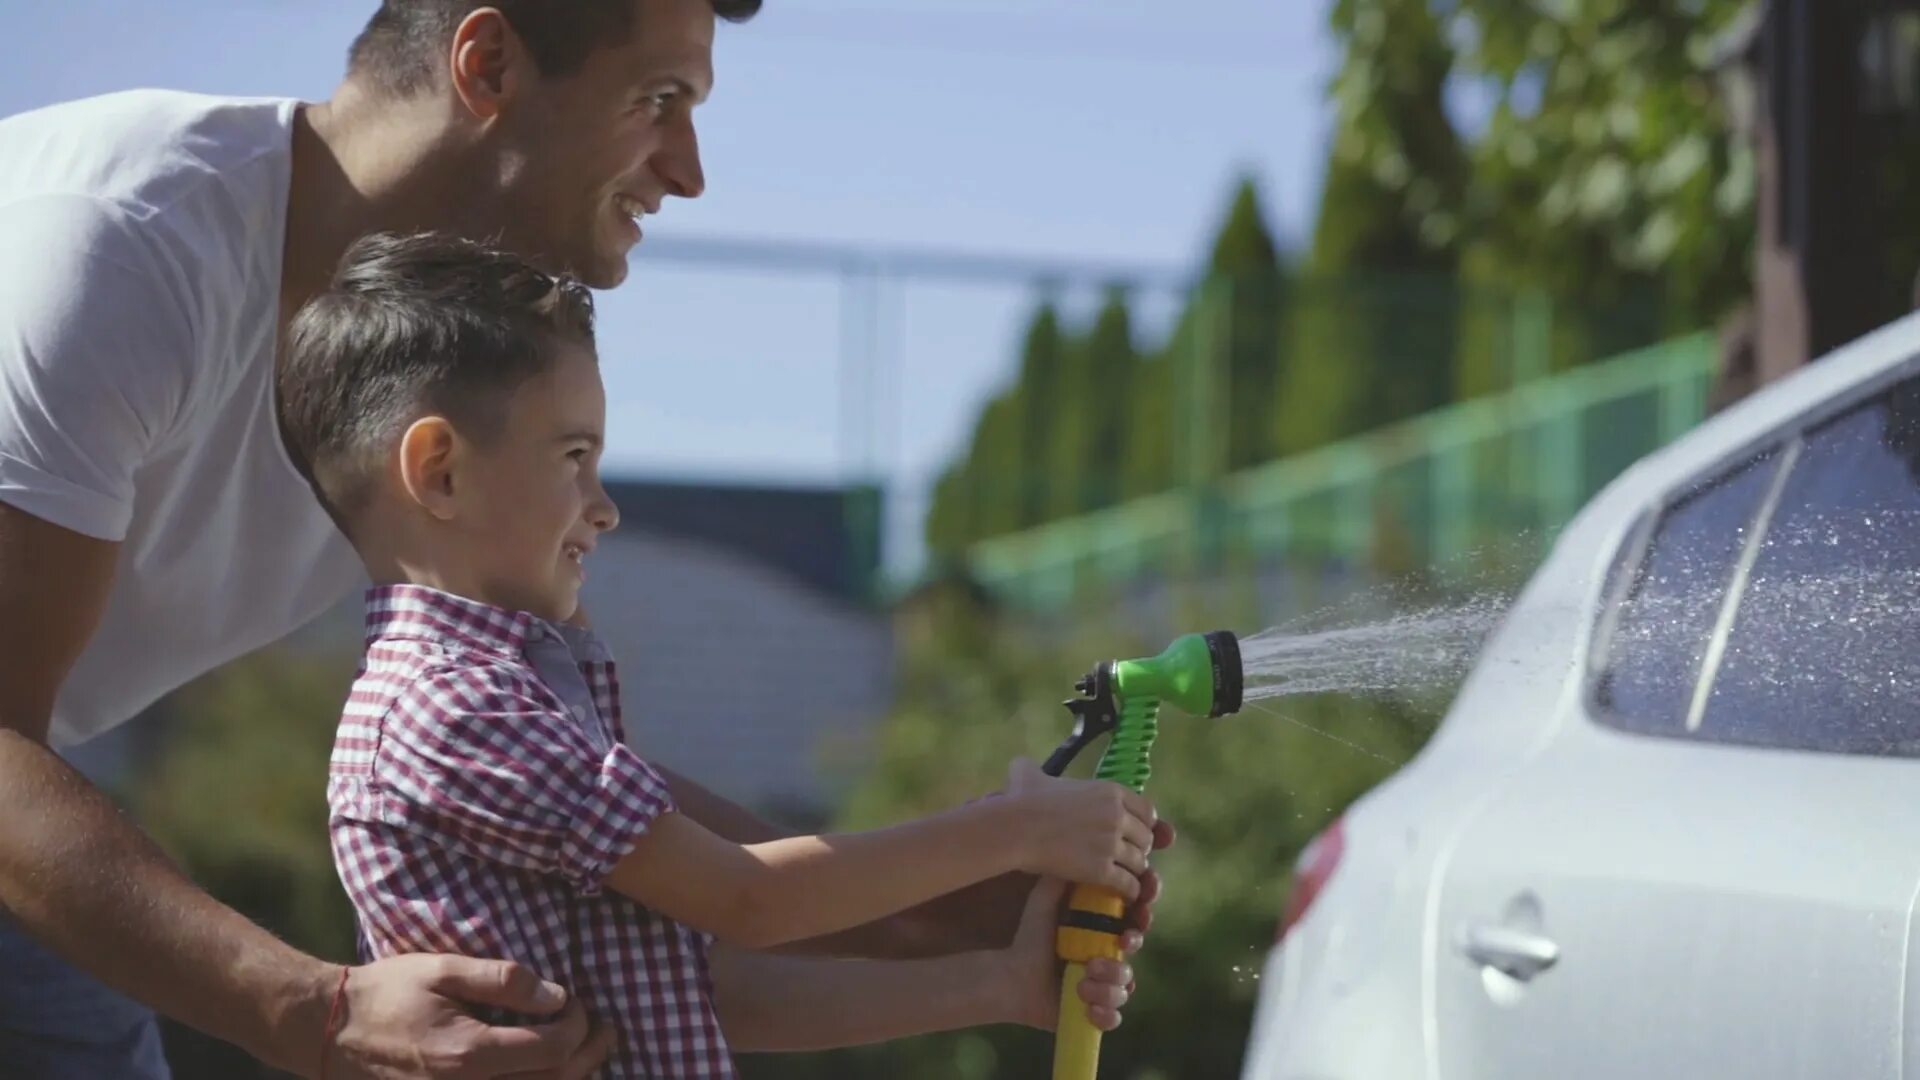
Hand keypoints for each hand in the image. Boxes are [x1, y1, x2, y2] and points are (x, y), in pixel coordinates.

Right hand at [324, 954, 613, 1078]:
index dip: (578, 1025)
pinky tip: (552, 1068)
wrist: (333, 1031)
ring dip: (572, 1076)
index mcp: (470, 1054)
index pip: (553, 1049)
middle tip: (608, 1030)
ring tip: (591, 1050)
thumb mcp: (444, 970)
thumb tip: (556, 995)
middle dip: (590, 1054)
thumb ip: (503, 980)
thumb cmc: (389, 993)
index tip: (579, 1001)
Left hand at [999, 877, 1142, 1031]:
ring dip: (1109, 986)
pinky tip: (1089, 1008)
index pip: (1135, 922)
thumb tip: (1079, 851)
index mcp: (1104, 932)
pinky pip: (1113, 1018)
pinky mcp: (1094, 1012)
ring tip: (1082, 983)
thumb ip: (1059, 880)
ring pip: (1125, 988)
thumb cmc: (1029, 938)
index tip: (1139, 911)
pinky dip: (1105, 1015)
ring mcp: (1104, 987)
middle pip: (1135, 954)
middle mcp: (1109, 958)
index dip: (1142, 916)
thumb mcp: (1043, 904)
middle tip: (1119, 946)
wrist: (1010, 976)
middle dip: (1130, 950)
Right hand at [1003, 757, 1155, 900]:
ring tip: (1123, 875)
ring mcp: (1111, 844)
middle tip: (1126, 856)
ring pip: (1139, 862)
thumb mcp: (1030, 774)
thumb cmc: (1021, 799)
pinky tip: (1123, 893)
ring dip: (1133, 870)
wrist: (1015, 827)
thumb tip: (1022, 766)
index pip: (1147, 810)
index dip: (1143, 823)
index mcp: (1110, 791)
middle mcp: (1117, 816)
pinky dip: (1129, 890)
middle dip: (1138, 848)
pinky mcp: (1101, 870)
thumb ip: (1034, 768)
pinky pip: (1128, 884)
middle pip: (1146, 838)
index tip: (1133, 831)